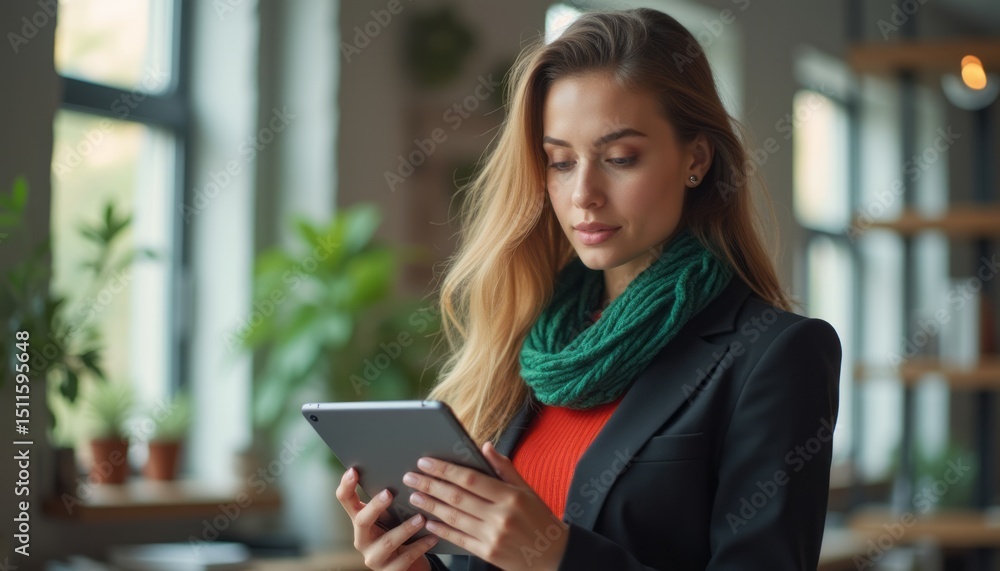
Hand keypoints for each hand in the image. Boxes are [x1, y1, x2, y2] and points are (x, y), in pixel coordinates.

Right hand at [336, 466, 438, 570]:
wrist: (409, 566)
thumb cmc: (400, 533)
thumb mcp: (391, 517)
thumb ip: (390, 501)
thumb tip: (406, 473)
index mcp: (360, 520)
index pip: (346, 501)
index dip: (346, 486)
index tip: (353, 470)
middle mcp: (362, 539)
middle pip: (361, 521)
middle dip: (375, 506)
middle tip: (389, 493)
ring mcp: (374, 557)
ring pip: (387, 542)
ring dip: (405, 529)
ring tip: (421, 518)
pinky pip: (405, 559)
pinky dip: (420, 546)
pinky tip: (432, 536)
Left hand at [402, 441, 569, 570]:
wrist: (554, 556)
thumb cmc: (540, 519)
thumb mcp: (527, 490)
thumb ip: (504, 468)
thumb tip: (485, 446)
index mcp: (510, 496)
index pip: (470, 479)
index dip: (445, 470)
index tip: (426, 462)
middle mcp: (500, 516)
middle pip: (457, 497)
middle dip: (430, 486)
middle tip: (411, 477)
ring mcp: (492, 536)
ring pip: (454, 518)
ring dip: (431, 506)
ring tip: (414, 496)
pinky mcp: (488, 553)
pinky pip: (459, 539)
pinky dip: (442, 530)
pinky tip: (429, 521)